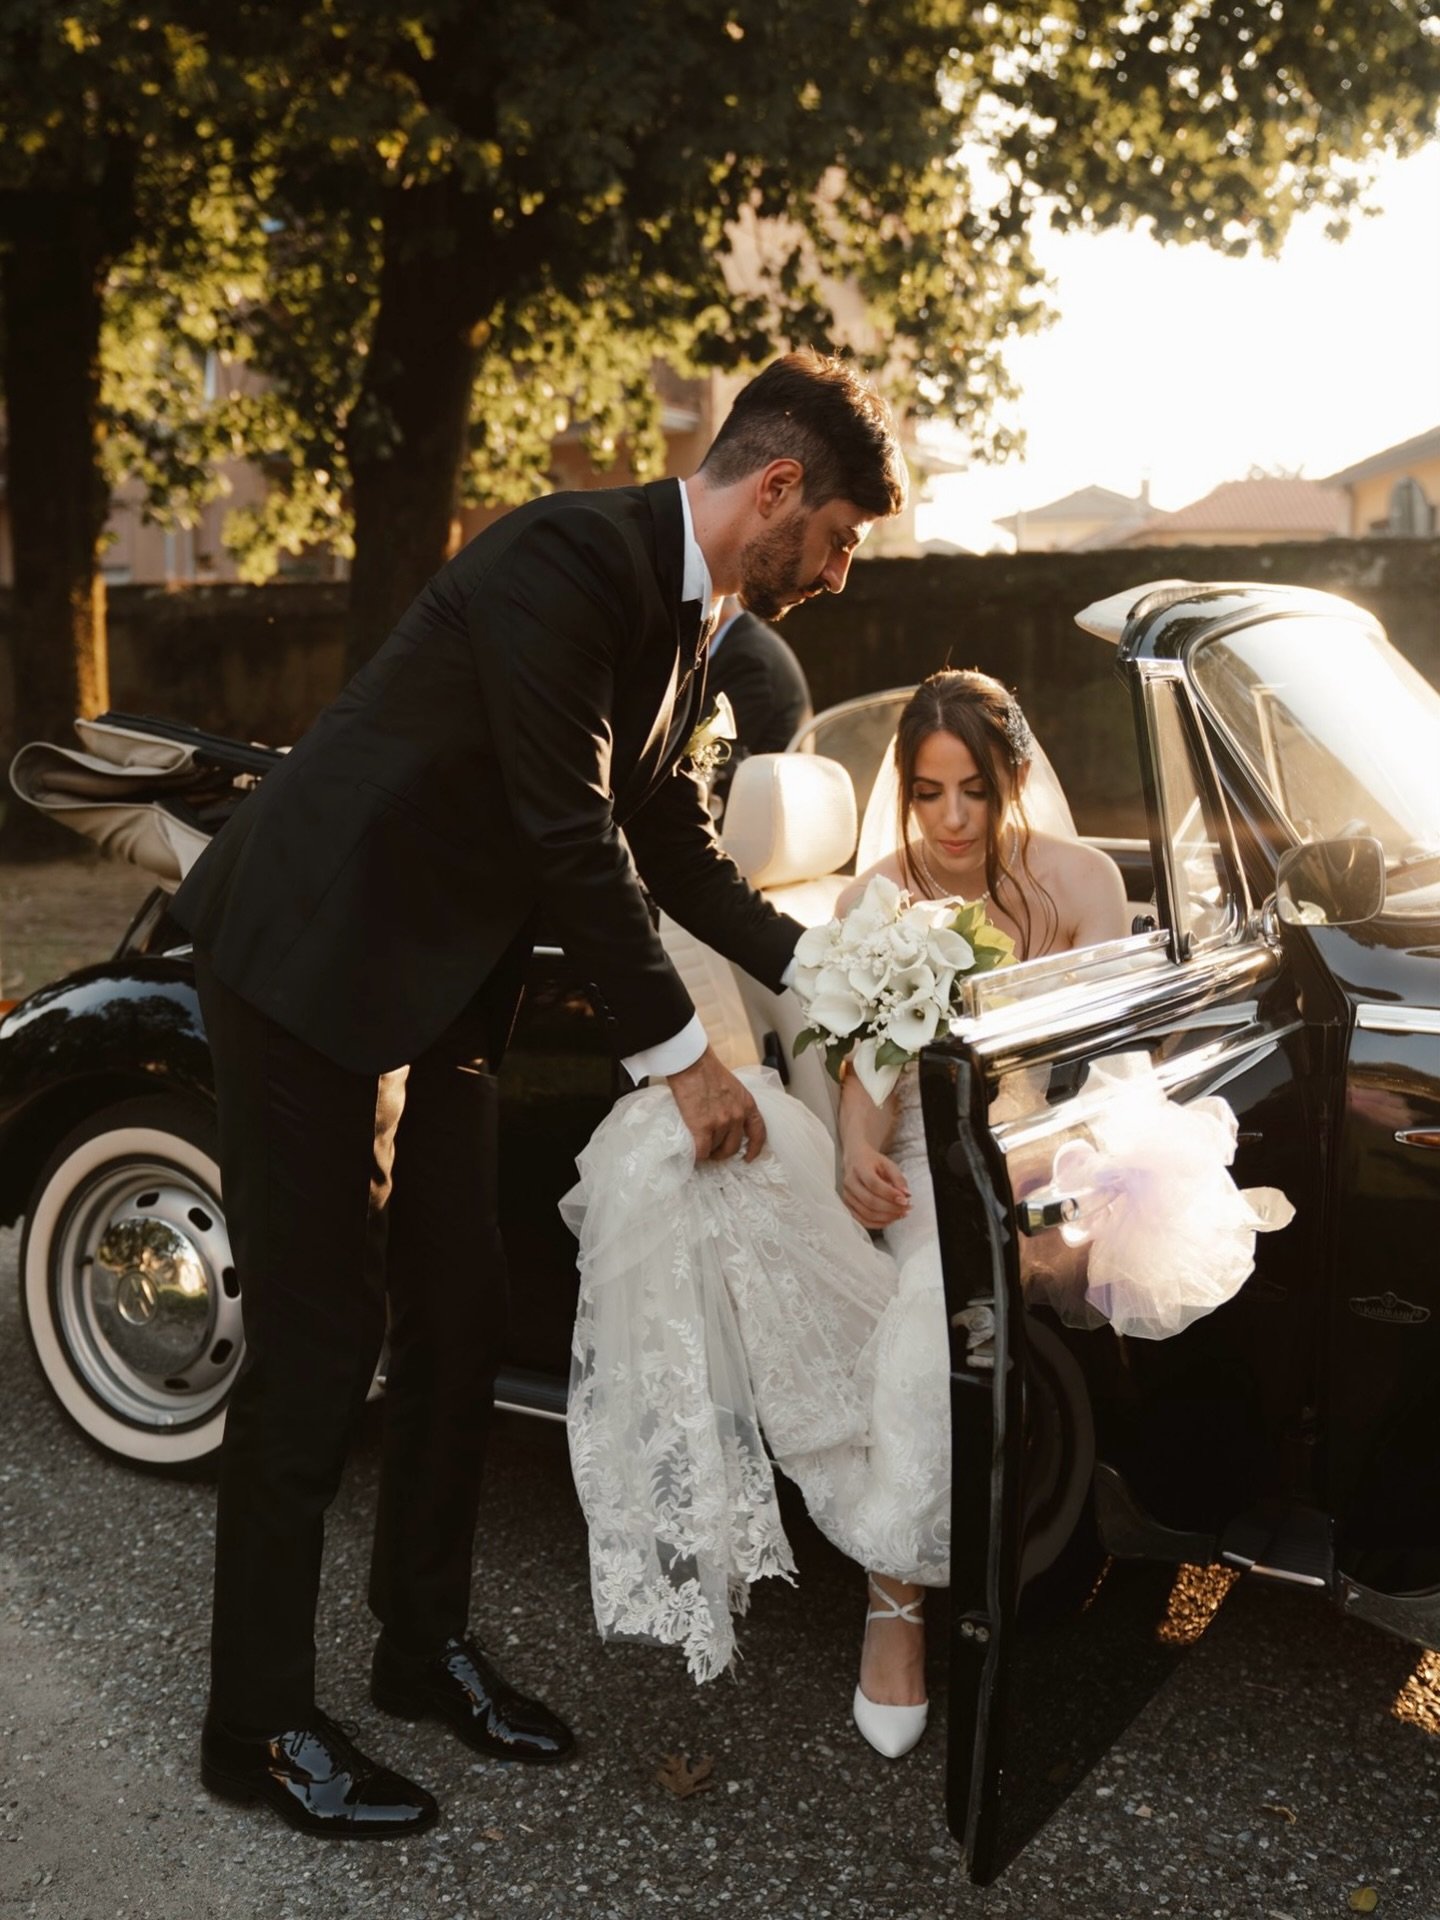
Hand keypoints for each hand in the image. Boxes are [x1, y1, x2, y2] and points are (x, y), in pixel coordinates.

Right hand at [668, 1047, 765, 1162]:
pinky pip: (701, 1151)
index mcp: (747, 1104)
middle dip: (723, 1152)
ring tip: (700, 1147)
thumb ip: (735, 1104)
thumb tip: (726, 1117)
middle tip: (714, 1151)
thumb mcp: (733, 1087)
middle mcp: (737, 1116)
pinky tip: (693, 1154)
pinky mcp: (702, 1127)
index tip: (748, 1157)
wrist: (692, 1064)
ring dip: (708, 1151)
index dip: (754, 1148)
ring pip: (715, 1149)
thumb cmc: (708, 1070)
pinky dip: (697, 1155)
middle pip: (734, 1146)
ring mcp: (720, 1123)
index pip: (758, 1133)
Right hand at [842, 1145, 909, 1228]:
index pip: (873, 1184)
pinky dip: (878, 1224)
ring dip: (887, 1217)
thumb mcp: (888, 1164)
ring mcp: (847, 1196)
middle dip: (891, 1208)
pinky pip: (862, 1221)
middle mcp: (850, 1182)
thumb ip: (898, 1178)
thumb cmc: (872, 1163)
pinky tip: (890, 1219)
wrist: (856, 1160)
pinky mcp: (847, 1206)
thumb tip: (907, 1194)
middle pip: (870, 1201)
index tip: (905, 1199)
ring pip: (866, 1214)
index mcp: (859, 1168)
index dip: (890, 1194)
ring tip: (901, 1214)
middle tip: (907, 1208)